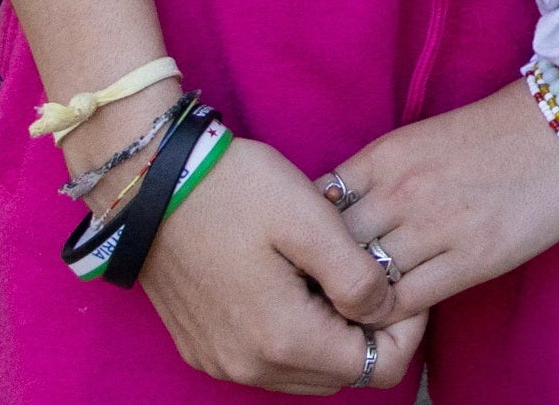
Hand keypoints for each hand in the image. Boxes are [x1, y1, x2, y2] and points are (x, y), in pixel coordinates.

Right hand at [112, 127, 427, 392]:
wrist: (153, 183)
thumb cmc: (236, 191)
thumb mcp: (313, 221)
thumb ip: (358, 277)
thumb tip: (386, 311)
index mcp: (283, 338)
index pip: (378, 368)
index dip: (405, 330)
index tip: (399, 281)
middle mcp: (248, 365)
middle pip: (342, 375)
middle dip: (370, 334)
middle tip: (370, 274)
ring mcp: (220, 361)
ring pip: (306, 373)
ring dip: (332, 337)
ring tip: (331, 275)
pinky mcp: (203, 348)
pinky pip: (268, 362)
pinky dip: (295, 337)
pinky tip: (295, 285)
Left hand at [329, 75, 558, 322]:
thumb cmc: (504, 129)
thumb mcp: (424, 139)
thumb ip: (380, 177)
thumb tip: (341, 221)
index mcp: (385, 155)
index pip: (314, 209)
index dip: (306, 239)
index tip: (312, 256)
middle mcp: (400, 190)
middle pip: (328, 250)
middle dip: (320, 276)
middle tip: (323, 294)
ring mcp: (435, 226)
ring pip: (362, 283)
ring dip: (355, 302)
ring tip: (357, 310)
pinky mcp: (473, 259)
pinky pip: (405, 303)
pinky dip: (391, 316)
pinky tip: (397, 313)